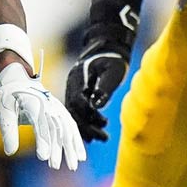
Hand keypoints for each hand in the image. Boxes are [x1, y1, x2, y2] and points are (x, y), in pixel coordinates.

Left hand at [0, 62, 85, 170]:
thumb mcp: (3, 111)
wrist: (18, 76)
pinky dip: (76, 140)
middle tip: (55, 166)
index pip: (40, 124)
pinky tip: (80, 155)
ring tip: (73, 165)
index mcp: (33, 103)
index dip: (43, 141)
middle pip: (56, 129)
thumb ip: (8, 131)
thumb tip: (10, 152)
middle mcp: (48, 105)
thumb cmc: (8, 95)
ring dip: (71, 147)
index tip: (43, 157)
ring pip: (66, 129)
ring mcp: (56, 108)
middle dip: (58, 149)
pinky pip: (70, 126)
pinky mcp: (60, 111)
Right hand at [64, 0, 138, 142]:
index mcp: (78, 77)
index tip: (103, 123)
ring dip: (87, 127)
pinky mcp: (78, 93)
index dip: (89, 115)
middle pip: (74, 111)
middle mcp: (72, 85)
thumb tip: (98, 104)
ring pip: (75, 114)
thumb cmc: (113, 58)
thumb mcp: (113, 70)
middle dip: (87, 127)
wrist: (108, 47)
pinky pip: (78, 111)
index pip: (78, 101)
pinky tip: (96, 131)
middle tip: (103, 138)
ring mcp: (74, 89)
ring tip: (102, 138)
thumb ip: (105, 87)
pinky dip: (86, 122)